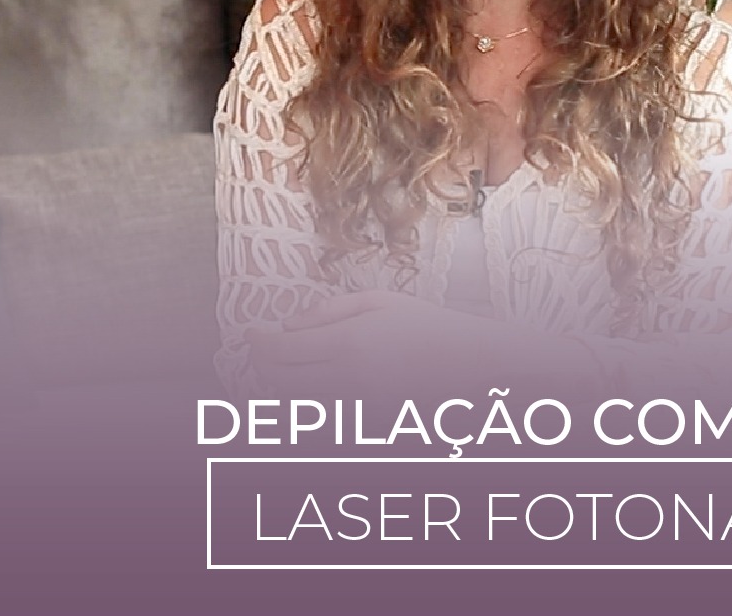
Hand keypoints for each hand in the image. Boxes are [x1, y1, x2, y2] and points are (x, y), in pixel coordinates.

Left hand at [244, 290, 589, 398]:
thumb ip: (329, 310)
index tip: (249, 336)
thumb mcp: (384, 302)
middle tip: (264, 355)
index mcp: (352, 343)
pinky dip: (311, 412)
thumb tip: (288, 325)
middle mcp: (351, 381)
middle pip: (279, 385)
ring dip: (284, 391)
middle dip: (264, 369)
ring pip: (298, 409)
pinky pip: (325, 425)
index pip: (279, 351)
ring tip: (291, 373)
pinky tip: (317, 396)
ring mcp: (361, 410)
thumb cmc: (435, 329)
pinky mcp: (371, 429)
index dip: (255, 344)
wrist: (482, 368)